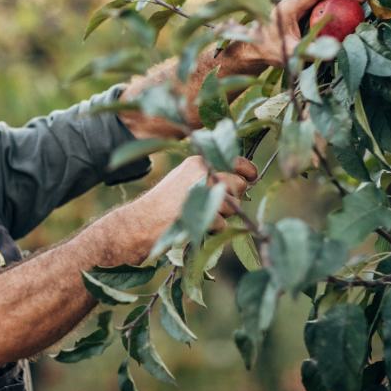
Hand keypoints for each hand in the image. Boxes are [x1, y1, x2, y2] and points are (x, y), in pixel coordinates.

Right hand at [137, 155, 257, 231]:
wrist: (139, 223)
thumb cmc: (161, 205)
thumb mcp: (184, 180)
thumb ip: (209, 177)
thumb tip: (243, 181)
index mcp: (198, 161)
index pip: (236, 160)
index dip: (247, 171)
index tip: (251, 177)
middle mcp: (203, 172)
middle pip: (239, 184)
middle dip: (234, 198)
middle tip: (215, 206)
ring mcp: (204, 192)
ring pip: (233, 206)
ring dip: (222, 216)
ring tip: (197, 216)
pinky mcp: (204, 212)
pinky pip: (223, 224)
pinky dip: (211, 229)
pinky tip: (193, 226)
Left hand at [243, 0, 365, 66]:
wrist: (253, 47)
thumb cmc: (269, 50)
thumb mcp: (289, 54)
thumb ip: (308, 52)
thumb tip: (333, 53)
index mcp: (290, 5)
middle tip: (360, 0)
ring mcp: (297, 0)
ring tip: (356, 3)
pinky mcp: (301, 5)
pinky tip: (346, 9)